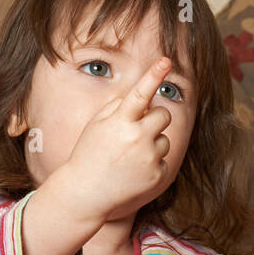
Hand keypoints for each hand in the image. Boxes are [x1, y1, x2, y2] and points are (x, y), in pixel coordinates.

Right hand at [63, 56, 173, 222]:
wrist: (87, 193)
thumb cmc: (90, 154)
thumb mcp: (97, 125)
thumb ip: (119, 108)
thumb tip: (143, 99)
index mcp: (120, 122)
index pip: (140, 93)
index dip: (154, 75)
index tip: (166, 61)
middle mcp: (137, 138)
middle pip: (163, 115)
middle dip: (154, 119)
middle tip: (137, 130)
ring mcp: (149, 158)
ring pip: (165, 139)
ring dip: (153, 143)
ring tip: (131, 156)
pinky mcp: (158, 176)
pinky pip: (164, 160)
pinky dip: (153, 163)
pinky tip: (135, 171)